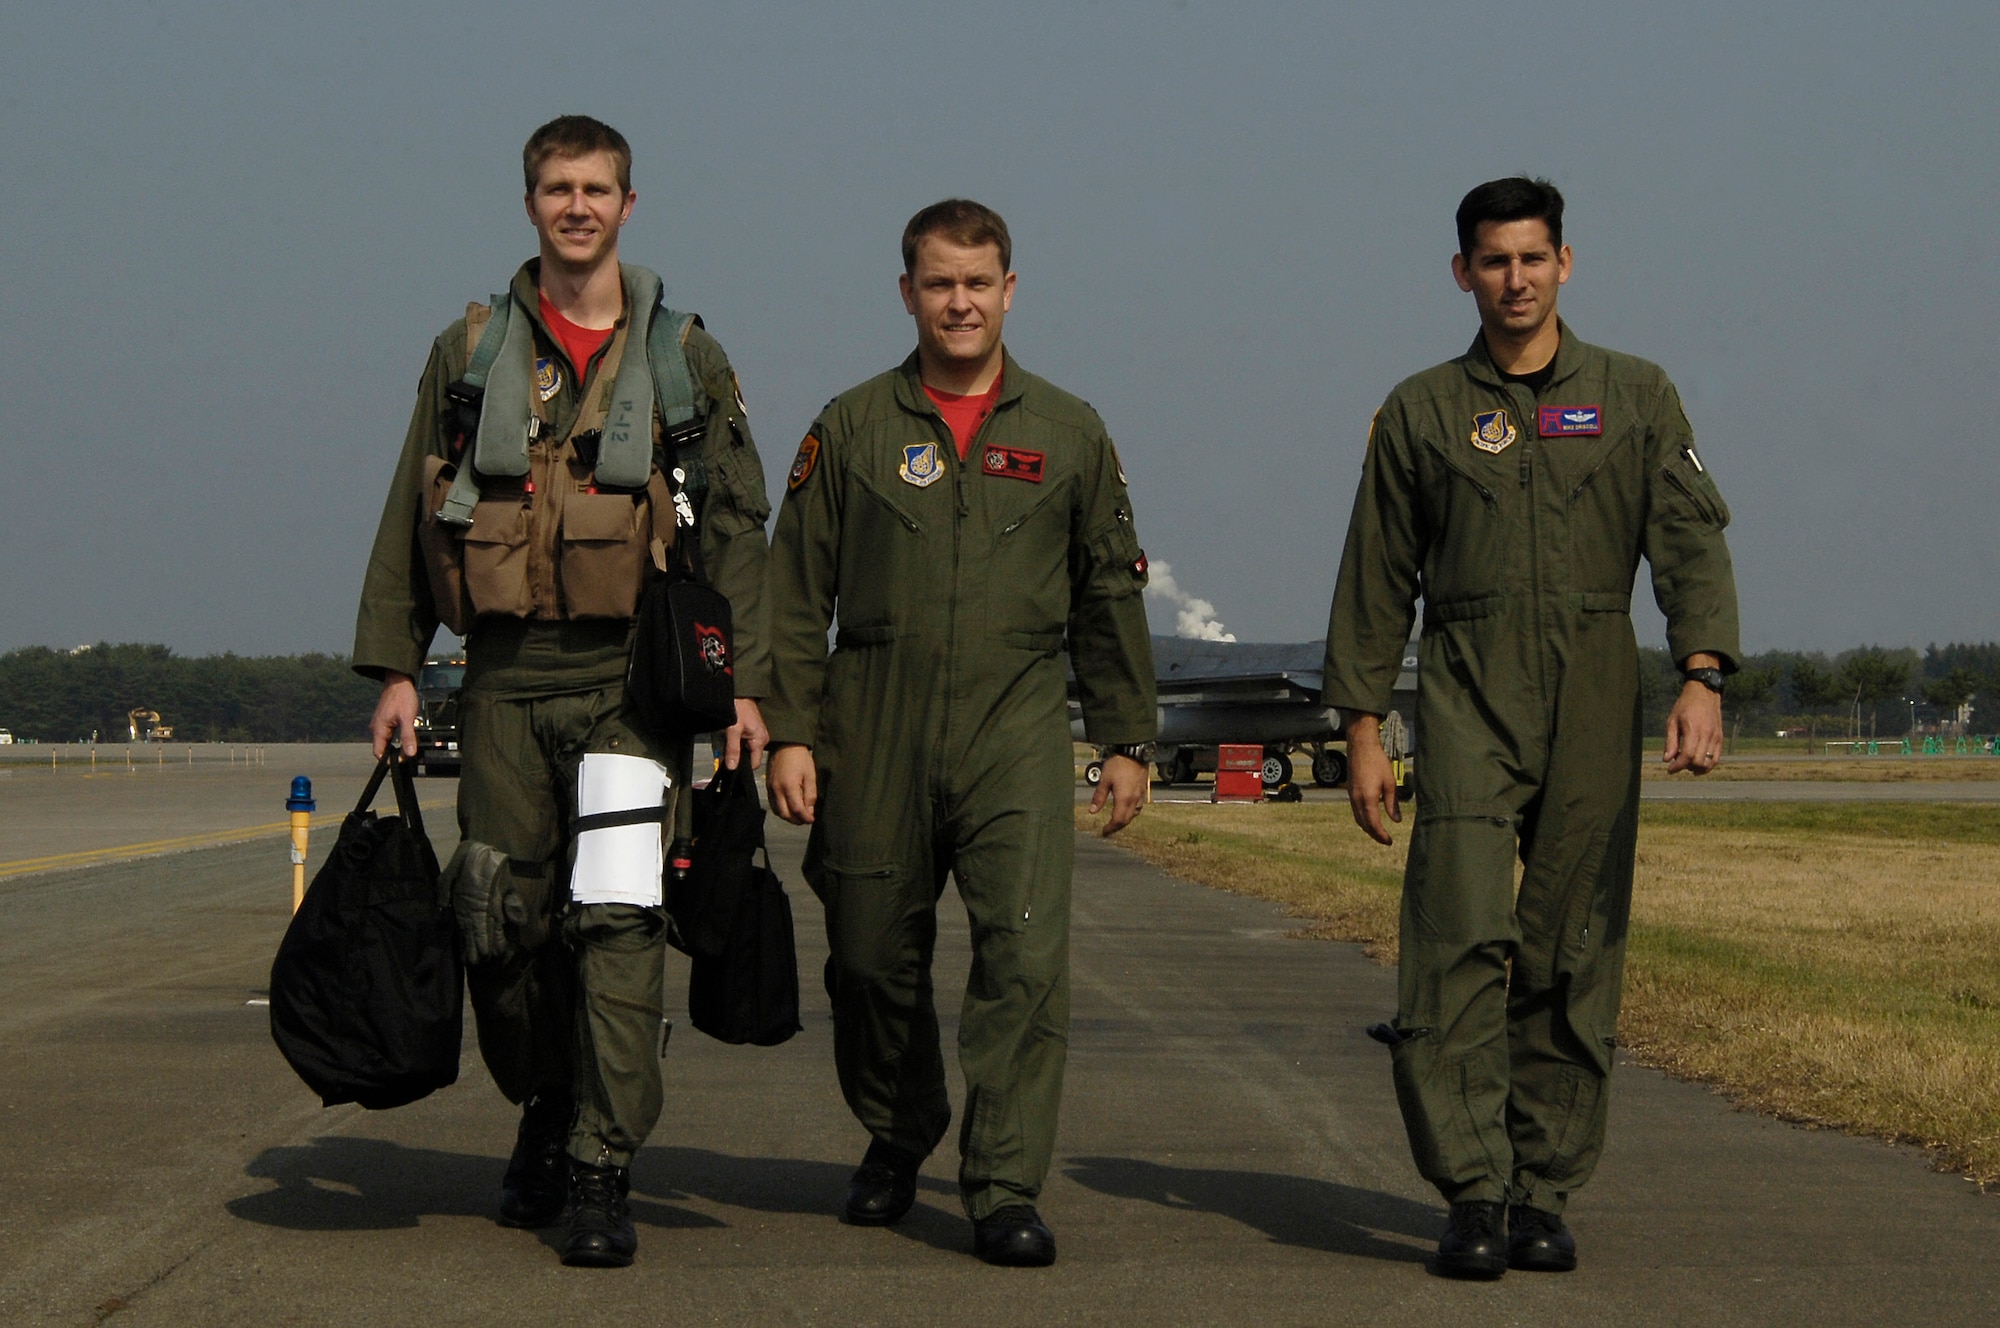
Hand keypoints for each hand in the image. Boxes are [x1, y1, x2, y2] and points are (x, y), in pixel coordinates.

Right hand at [371, 672, 417, 759]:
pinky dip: (398, 737)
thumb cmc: (402, 696)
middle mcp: (376, 727)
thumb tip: (409, 754)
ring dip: (397, 745)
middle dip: (395, 753)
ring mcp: (380, 723)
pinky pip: (390, 733)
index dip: (389, 760)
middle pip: (383, 748)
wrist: (400, 681)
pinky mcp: (385, 719)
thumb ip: (408, 737)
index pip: (379, 753)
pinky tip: (406, 735)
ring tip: (409, 745)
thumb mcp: (408, 718)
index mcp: (378, 729)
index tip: (401, 762)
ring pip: (387, 741)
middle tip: (408, 755)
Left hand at [723, 697, 769, 770]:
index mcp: (760, 741)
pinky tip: (732, 734)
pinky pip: (746, 742)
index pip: (754, 764)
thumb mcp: (732, 731)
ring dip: (737, 747)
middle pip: (750, 757)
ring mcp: (759, 734)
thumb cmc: (737, 708)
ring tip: (729, 738)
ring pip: (747, 749)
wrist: (739, 692)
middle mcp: (762, 738)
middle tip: (727, 748)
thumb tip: (732, 767)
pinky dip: (738, 741)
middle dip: (739, 756)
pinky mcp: (754, 730)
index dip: (743, 766)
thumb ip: (733, 750)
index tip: (732, 764)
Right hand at [767, 744, 817, 824]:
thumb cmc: (800, 758)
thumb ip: (810, 795)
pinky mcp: (768, 787)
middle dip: (796, 820)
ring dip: (788, 817)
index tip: (812, 820)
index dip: (805, 817)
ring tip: (799, 816)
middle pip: (785, 814)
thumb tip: (809, 812)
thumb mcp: (810, 775)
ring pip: (777, 811)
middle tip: (806, 820)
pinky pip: (773, 804)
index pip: (796, 809)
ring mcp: (770, 789)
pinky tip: (789, 808)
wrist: (785, 744)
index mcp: (789, 786)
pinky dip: (781, 810)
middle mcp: (777, 790)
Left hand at [1088, 754, 1147, 835]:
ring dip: (1125, 820)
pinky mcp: (1143, 789)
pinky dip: (1131, 812)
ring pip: (1134, 814)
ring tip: (1117, 820)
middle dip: (1117, 826)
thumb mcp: (1104, 780)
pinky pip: (1138, 806)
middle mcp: (1134, 799)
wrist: (1134, 751)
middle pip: (1127, 820)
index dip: (1111, 828)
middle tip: (1109, 829)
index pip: (1118, 820)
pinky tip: (1127, 808)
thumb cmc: (1119, 763)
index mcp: (1124, 799)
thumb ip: (1099, 797)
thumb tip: (1092, 811)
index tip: (1104, 832)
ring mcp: (1140, 795)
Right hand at [1344, 714, 1400, 845]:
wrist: (1361, 747)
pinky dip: (1363, 819)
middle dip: (1374, 835)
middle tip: (1385, 840)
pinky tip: (1371, 818)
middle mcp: (1357, 800)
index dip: (1381, 835)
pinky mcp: (1351, 791)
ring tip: (1379, 832)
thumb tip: (1396, 820)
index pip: (1373, 824)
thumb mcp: (1389, 782)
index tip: (1389, 841)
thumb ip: (1392, 803)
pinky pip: (1355, 811)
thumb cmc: (1377, 762)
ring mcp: (1352, 796)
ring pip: (1358, 819)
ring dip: (1368, 828)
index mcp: (1368, 798)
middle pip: (1364, 824)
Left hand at [1663, 666, 1724, 774]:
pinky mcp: (1720, 738)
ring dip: (1697, 768)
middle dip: (1686, 767)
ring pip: (1709, 762)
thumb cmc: (1684, 706)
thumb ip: (1670, 742)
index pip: (1687, 756)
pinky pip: (1716, 758)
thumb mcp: (1672, 721)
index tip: (1670, 770)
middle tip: (1677, 763)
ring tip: (1687, 764)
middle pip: (1698, 761)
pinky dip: (1707, 765)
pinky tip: (1697, 765)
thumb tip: (1667, 760)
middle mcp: (1707, 735)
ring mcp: (1716, 737)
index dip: (1678, 766)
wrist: (1704, 693)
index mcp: (1693, 730)